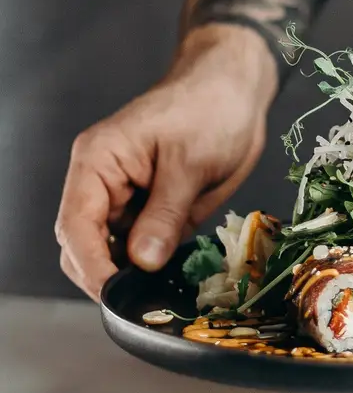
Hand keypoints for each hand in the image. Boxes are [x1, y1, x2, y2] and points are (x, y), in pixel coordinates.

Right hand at [55, 25, 276, 299]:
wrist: (236, 89)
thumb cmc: (210, 107)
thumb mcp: (190, 163)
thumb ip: (165, 215)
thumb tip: (143, 262)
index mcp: (99, 162)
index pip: (76, 224)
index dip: (92, 265)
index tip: (116, 294)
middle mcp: (105, 182)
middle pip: (85, 243)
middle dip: (107, 276)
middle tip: (142, 303)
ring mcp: (129, 198)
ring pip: (114, 250)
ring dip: (132, 274)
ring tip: (161, 295)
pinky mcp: (154, 208)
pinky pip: (145, 245)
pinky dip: (155, 264)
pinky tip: (174, 277)